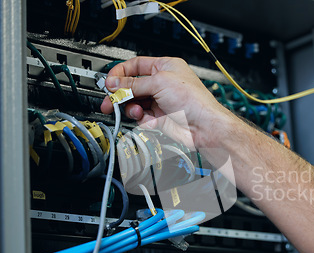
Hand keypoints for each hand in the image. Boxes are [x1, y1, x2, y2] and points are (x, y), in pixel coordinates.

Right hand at [100, 56, 233, 148]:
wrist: (204, 126)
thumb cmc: (194, 100)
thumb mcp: (159, 83)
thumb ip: (134, 83)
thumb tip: (114, 83)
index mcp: (164, 67)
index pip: (135, 65)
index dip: (120, 73)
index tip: (110, 82)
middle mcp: (161, 83)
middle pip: (131, 85)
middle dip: (120, 93)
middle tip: (110, 100)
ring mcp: (160, 101)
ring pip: (134, 102)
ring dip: (131, 107)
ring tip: (135, 111)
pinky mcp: (159, 117)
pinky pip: (141, 117)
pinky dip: (142, 118)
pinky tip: (148, 119)